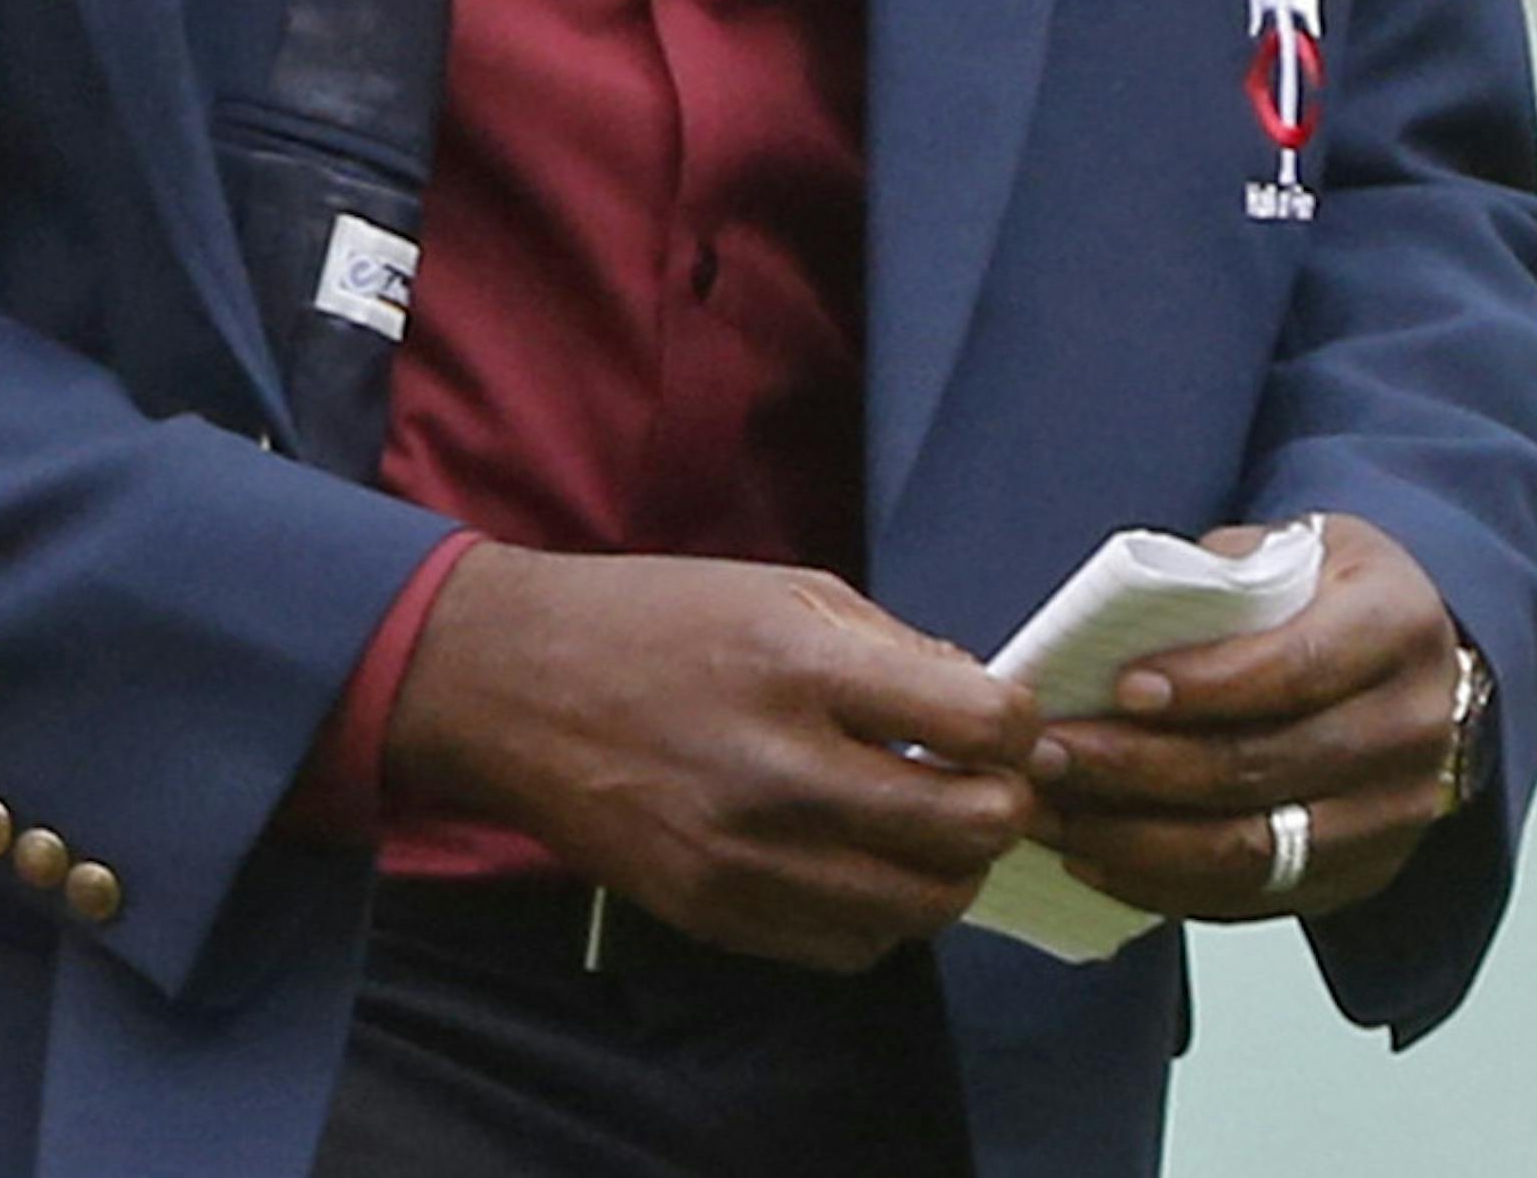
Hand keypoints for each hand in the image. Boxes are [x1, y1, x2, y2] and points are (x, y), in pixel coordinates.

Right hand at [382, 545, 1039, 970]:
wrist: (519, 688)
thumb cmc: (657, 620)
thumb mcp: (782, 590)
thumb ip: (893, 649)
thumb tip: (985, 705)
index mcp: (800, 668)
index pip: (975, 724)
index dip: (1017, 725)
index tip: (1007, 722)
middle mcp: (780, 773)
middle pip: (966, 829)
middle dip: (1004, 805)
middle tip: (991, 782)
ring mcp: (747, 859)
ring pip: (920, 907)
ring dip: (951, 870)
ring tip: (933, 826)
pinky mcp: (718, 916)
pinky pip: (851, 947)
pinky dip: (882, 914)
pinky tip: (863, 862)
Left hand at [1022, 516, 1459, 922]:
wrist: (1415, 661)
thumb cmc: (1330, 591)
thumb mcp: (1293, 545)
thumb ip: (1217, 576)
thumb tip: (1112, 624)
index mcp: (1397, 628)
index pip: (1300, 667)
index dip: (1210, 685)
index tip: (1122, 687)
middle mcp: (1412, 732)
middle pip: (1264, 768)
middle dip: (1142, 767)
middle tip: (1049, 752)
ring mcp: (1394, 818)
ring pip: (1255, 851)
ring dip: (1135, 839)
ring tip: (1049, 812)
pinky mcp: (1362, 876)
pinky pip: (1254, 900)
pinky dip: (1165, 885)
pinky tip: (1092, 857)